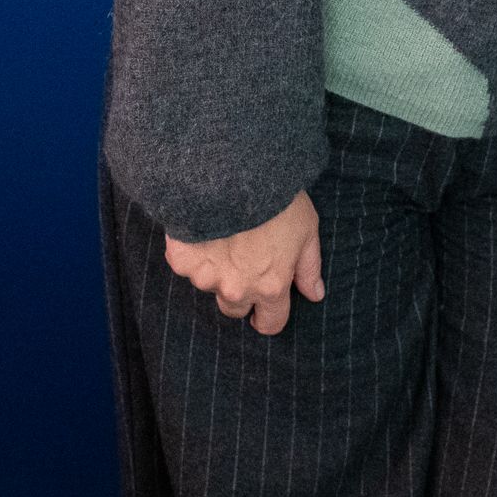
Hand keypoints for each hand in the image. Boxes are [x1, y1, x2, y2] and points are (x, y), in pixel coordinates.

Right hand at [163, 191, 324, 335]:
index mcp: (271, 287)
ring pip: (209, 285)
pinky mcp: (181, 261)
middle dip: (240, 293)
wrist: (232, 173)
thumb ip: (309, 266)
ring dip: (215, 269)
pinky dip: (193, 250)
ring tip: (223, 235)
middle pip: (236, 310)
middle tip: (243, 261)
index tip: (266, 306)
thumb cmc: (275, 198)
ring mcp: (205, 277)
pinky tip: (202, 226)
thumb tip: (315, 294)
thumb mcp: (306, 229)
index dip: (270, 315)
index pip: (271, 323)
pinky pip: (186, 264)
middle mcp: (236, 290)